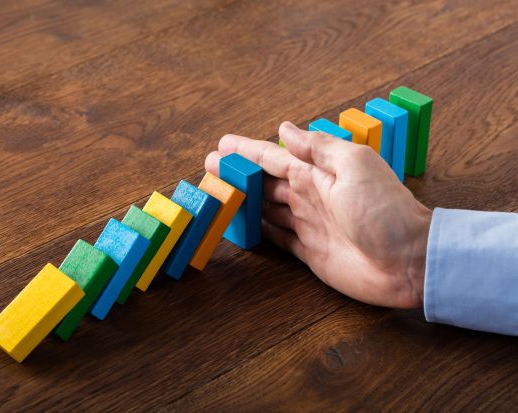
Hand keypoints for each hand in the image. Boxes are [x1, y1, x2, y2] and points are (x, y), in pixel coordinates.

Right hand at [205, 122, 431, 308]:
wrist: (408, 261)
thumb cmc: (385, 210)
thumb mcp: (354, 166)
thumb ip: (318, 148)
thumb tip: (285, 128)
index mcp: (318, 173)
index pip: (273, 157)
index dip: (247, 151)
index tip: (222, 145)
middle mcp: (310, 196)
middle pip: (265, 182)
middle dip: (239, 175)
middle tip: (211, 169)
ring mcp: (308, 224)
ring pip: (267, 209)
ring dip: (245, 201)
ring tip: (222, 195)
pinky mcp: (309, 252)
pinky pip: (277, 238)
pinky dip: (260, 231)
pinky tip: (247, 226)